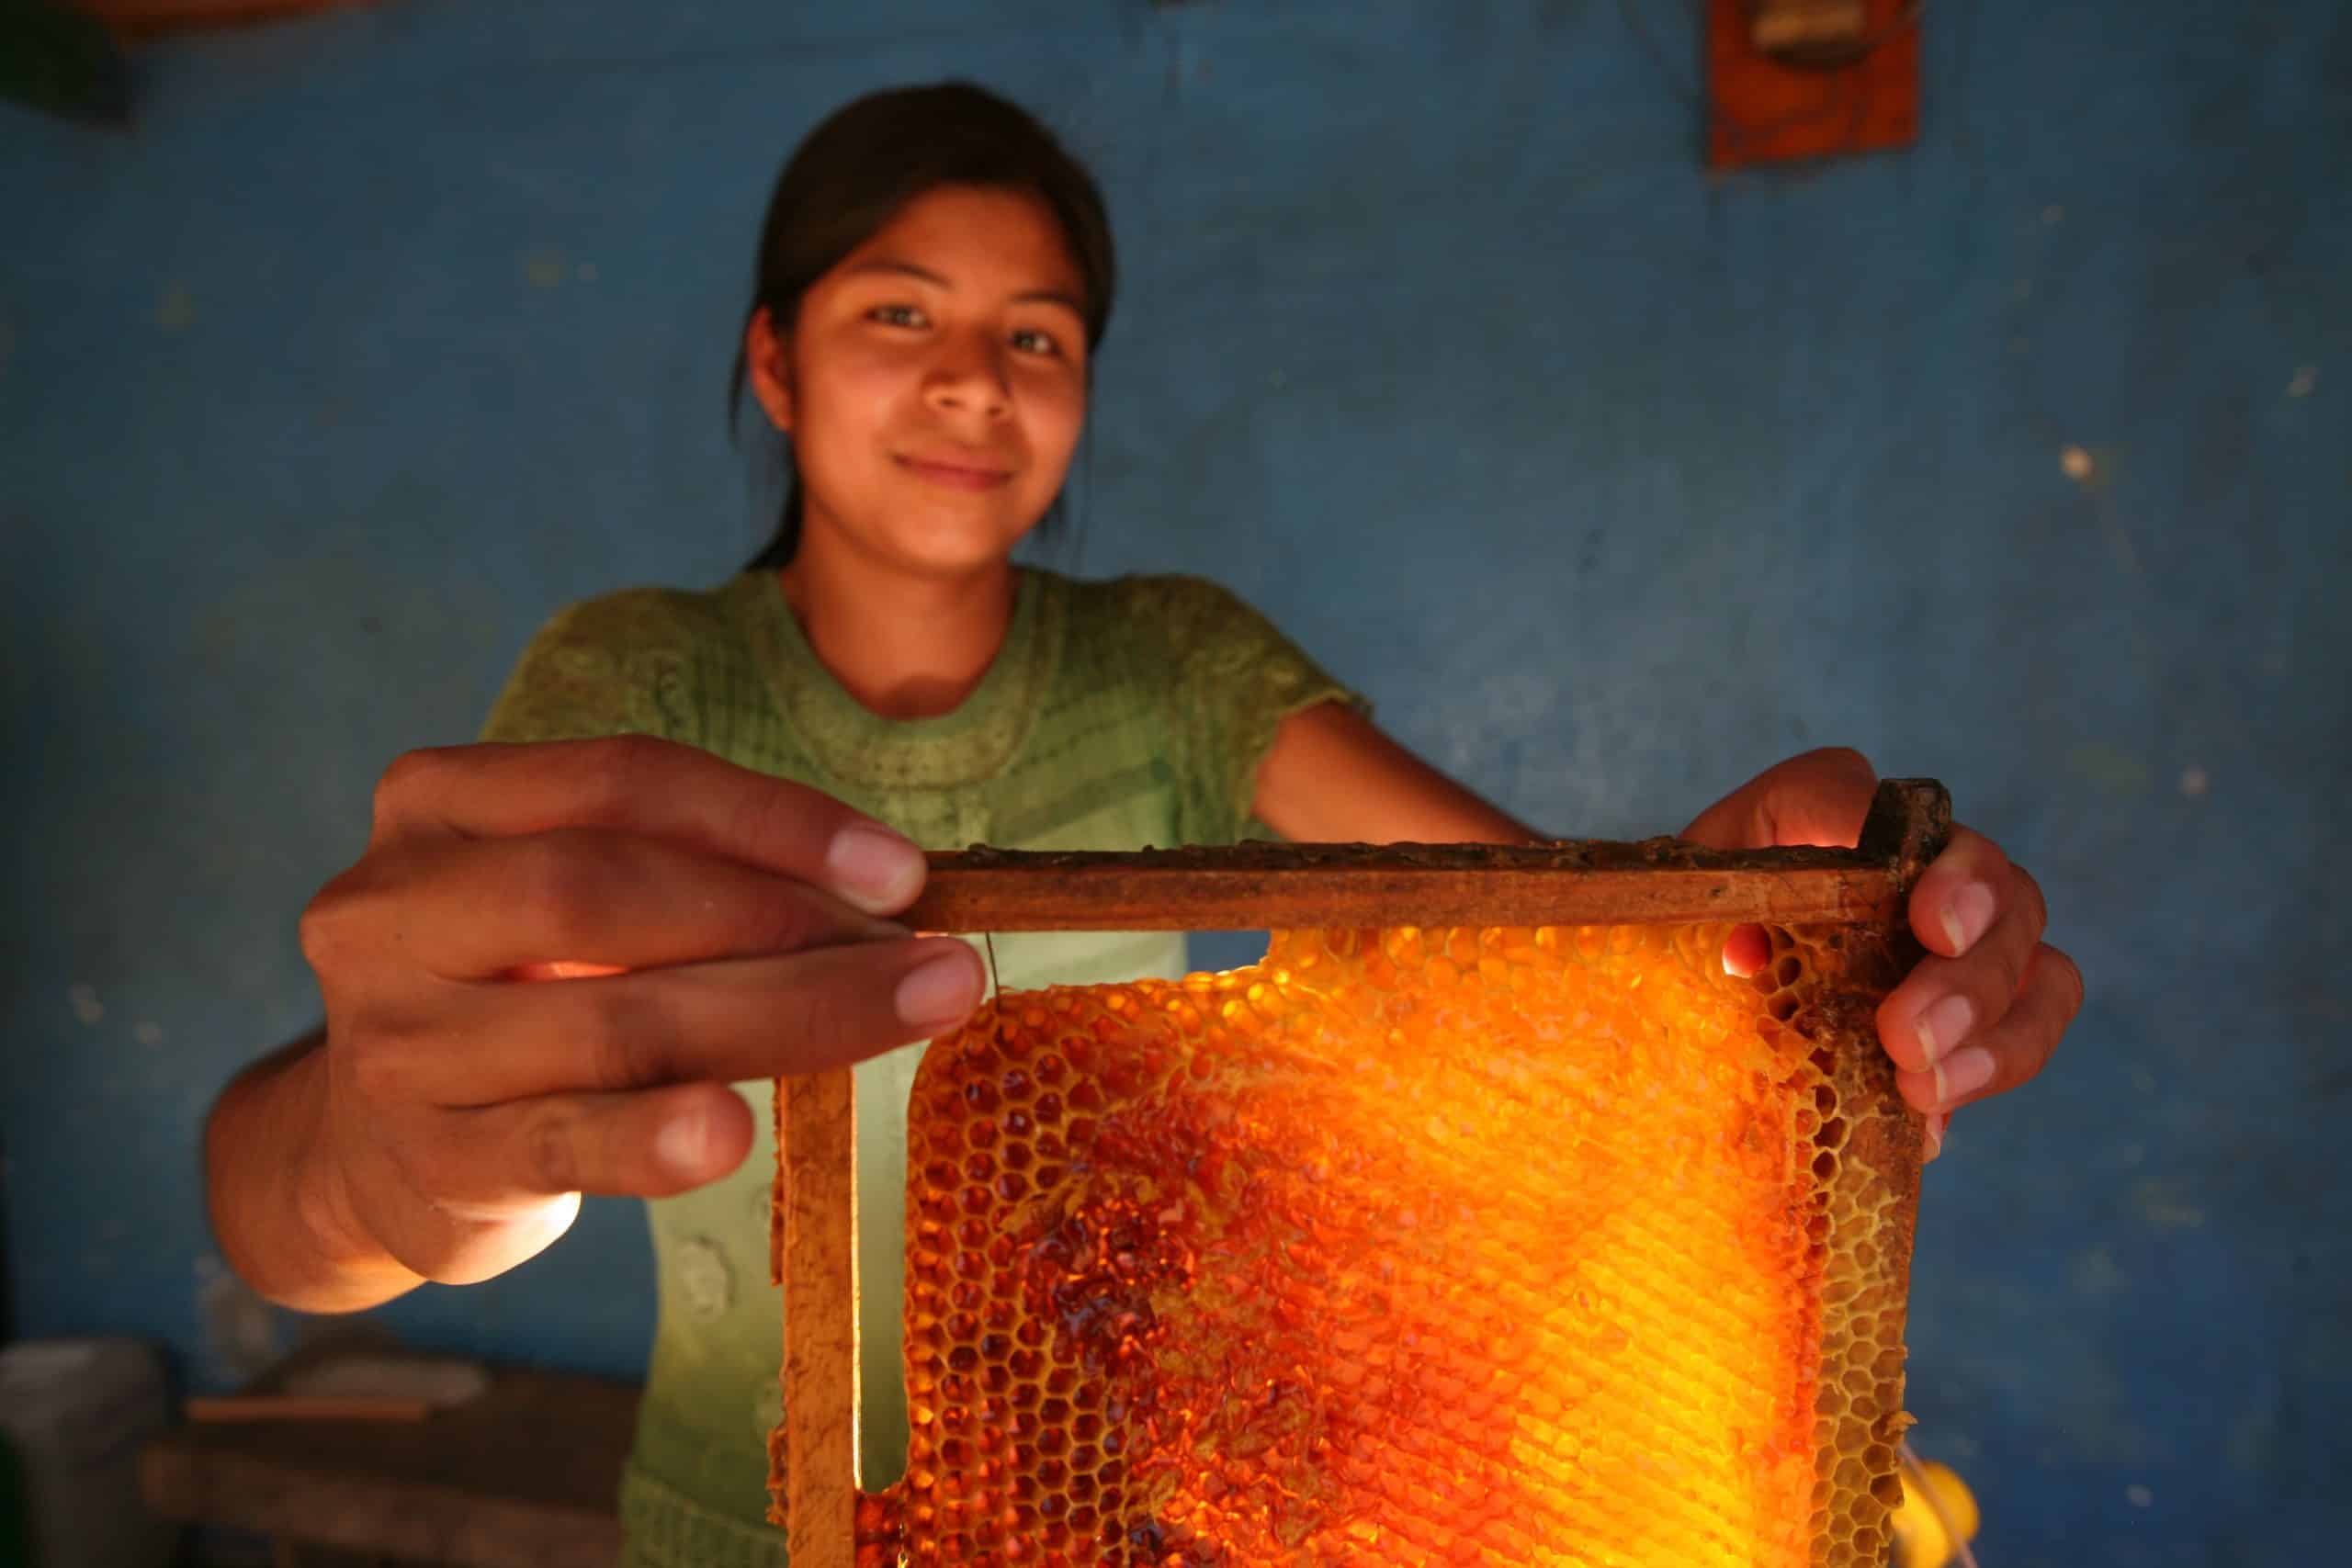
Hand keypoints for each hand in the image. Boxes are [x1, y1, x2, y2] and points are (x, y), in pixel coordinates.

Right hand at [295, 736, 985, 1286]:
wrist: (363, 1149)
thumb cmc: (515, 993)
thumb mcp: (567, 902)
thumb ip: (687, 875)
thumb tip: (887, 889)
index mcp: (435, 805)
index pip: (619, 779)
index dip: (770, 817)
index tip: (897, 868)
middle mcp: (391, 910)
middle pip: (607, 890)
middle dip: (786, 917)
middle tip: (925, 953)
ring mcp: (399, 1042)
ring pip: (609, 1020)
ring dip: (782, 1015)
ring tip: (907, 1012)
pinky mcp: (430, 1161)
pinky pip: (562, 1141)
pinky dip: (654, 1137)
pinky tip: (733, 1131)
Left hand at [1680, 748, 2082, 1159]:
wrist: (1703, 998)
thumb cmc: (1687, 943)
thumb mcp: (1673, 926)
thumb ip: (1704, 925)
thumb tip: (1750, 957)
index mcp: (1814, 808)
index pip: (1859, 797)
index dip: (1914, 854)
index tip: (1932, 923)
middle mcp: (1908, 847)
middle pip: (1988, 879)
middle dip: (1965, 968)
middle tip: (1907, 1038)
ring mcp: (1962, 918)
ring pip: (2031, 947)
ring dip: (1992, 1023)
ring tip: (1921, 1086)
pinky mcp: (1986, 989)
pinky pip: (2037, 1008)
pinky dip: (1999, 1058)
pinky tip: (1935, 1110)